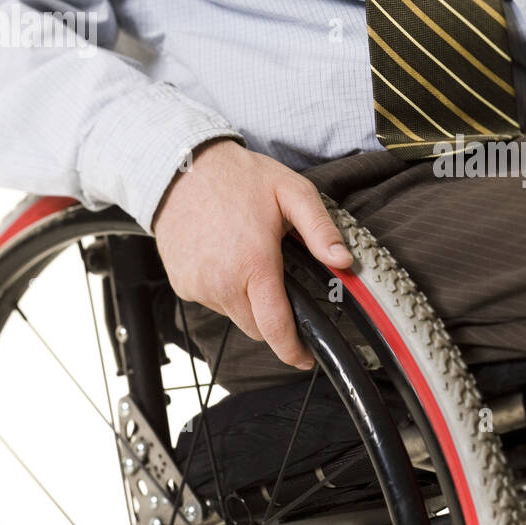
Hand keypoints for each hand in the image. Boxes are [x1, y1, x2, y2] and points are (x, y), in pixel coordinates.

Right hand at [152, 139, 352, 368]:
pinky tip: (226, 258)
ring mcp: (197, 285)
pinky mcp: (182, 284)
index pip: (275, 327)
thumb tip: (344, 261)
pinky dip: (224, 290)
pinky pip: (212, 300)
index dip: (293, 350)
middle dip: (273, 316)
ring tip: (249, 258)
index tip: (304, 358)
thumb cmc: (237, 177)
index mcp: (253, 265)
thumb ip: (321, 230)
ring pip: (234, 314)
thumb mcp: (292, 193)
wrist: (181, 167)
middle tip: (279, 280)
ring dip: (248, 300)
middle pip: (256, 327)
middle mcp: (221, 282)